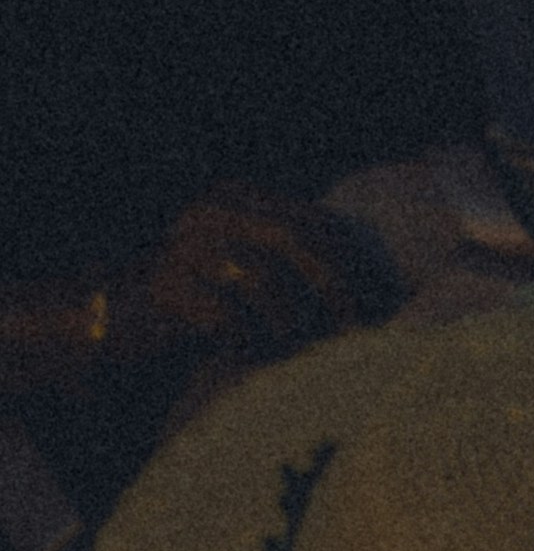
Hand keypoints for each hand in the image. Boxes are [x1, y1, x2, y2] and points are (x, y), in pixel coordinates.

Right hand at [116, 193, 359, 366]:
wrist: (127, 323)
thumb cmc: (214, 300)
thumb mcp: (261, 270)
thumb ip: (307, 262)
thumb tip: (389, 291)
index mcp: (240, 197)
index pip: (315, 220)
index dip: (354, 261)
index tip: (380, 300)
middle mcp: (209, 211)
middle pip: (291, 240)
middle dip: (331, 286)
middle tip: (352, 328)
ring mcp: (182, 245)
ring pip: (260, 279)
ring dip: (286, 322)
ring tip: (289, 347)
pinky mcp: (162, 286)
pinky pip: (225, 315)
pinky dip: (246, 341)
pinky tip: (245, 354)